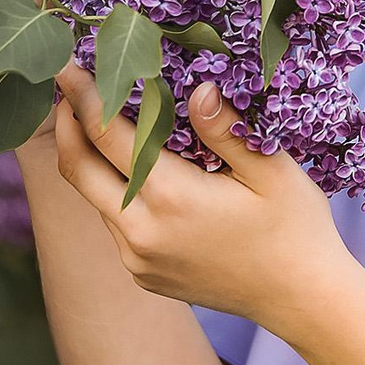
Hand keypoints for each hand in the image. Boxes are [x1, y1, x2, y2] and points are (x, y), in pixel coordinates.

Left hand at [49, 63, 352, 327]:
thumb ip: (227, 130)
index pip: (106, 136)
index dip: (83, 96)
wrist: (300, 299)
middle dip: (66, 124)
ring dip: (90, 158)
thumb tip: (198, 89)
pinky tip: (134, 170)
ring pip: (94, 197)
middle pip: (77, 169)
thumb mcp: (272, 170)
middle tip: (65, 87)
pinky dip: (114, 191)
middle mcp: (142, 232)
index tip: (67, 65)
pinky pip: (115, 223)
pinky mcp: (142, 273)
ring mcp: (137, 258)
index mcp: (172, 198)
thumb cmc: (295, 227)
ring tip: (98, 120)